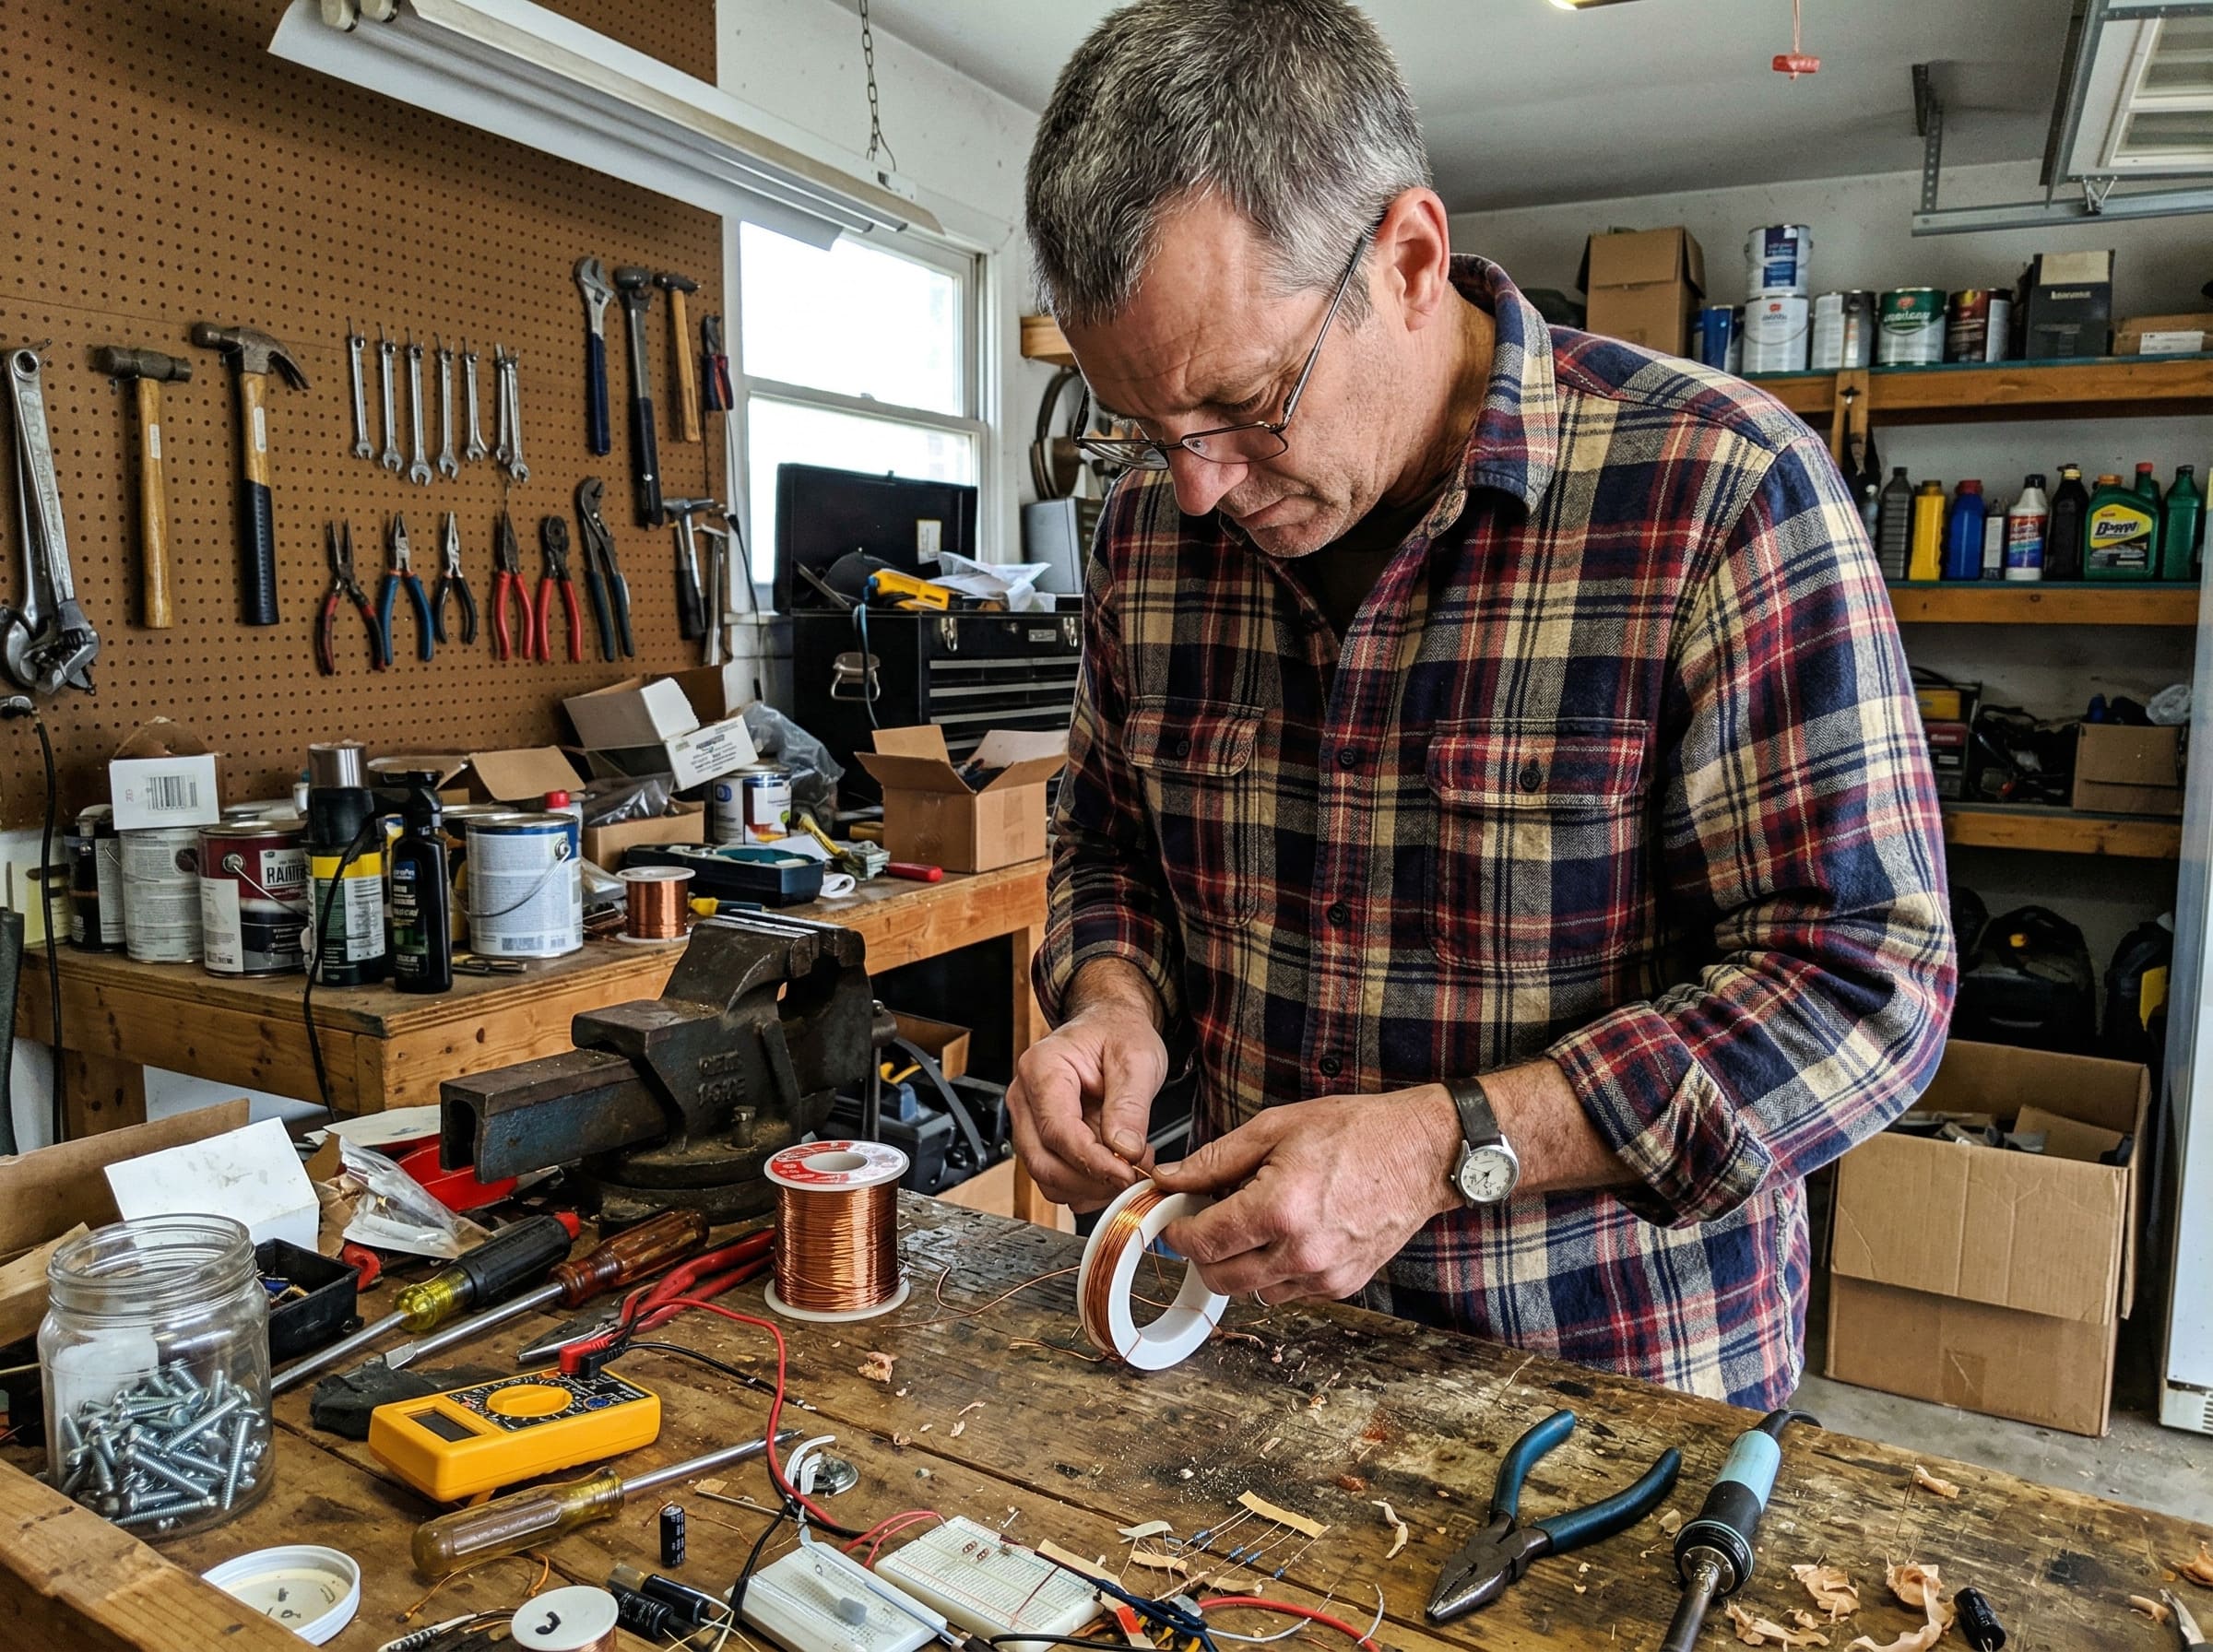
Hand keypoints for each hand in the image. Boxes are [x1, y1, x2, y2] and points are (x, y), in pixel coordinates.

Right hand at [1006, 985, 1167, 1211]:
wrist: (1109, 1028)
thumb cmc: (1117, 1035)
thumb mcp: (1137, 1059)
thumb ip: (1130, 1104)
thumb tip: (1124, 1150)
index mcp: (1042, 1068)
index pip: (1057, 1131)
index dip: (1092, 1161)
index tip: (1126, 1172)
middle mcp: (1025, 1098)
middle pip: (1043, 1162)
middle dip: (1090, 1181)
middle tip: (1133, 1177)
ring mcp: (1028, 1122)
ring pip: (1046, 1177)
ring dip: (1089, 1187)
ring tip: (1129, 1168)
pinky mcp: (1040, 1140)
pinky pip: (1055, 1178)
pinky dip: (1086, 1187)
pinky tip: (1114, 1169)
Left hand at [1152, 1084, 1461, 1304]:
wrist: (1423, 1153)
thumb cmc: (1357, 1133)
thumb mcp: (1275, 1128)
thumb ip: (1215, 1159)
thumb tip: (1171, 1179)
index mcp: (1280, 1208)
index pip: (1203, 1241)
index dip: (1177, 1232)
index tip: (1174, 1219)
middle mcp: (1302, 1251)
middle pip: (1220, 1278)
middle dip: (1203, 1253)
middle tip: (1207, 1220)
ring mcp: (1325, 1275)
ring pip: (1252, 1291)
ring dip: (1239, 1264)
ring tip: (1253, 1223)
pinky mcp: (1342, 1285)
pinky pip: (1288, 1292)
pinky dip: (1275, 1271)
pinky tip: (1286, 1235)